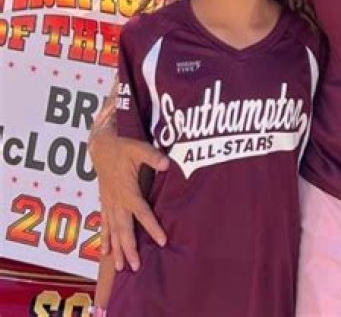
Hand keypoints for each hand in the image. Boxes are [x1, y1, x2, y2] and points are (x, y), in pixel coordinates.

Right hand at [90, 121, 168, 271]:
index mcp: (128, 191)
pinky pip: (103, 225)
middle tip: (136, 267)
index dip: (152, 227)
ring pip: (113, 231)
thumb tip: (166, 164)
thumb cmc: (123, 148)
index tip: (163, 241)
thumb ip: (153, 156)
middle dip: (129, 249)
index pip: (142, 213)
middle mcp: (117, 202)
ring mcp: (109, 204)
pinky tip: (104, 253)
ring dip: (116, 249)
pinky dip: (104, 239)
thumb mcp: (139, 148)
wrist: (101, 147)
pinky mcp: (104, 203)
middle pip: (124, 229)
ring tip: (120, 268)